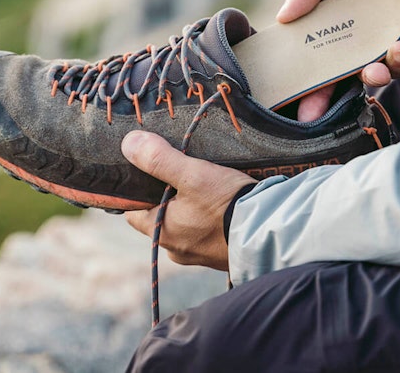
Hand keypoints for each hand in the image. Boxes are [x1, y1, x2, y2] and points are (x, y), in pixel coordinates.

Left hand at [122, 131, 256, 270]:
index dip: (137, 191)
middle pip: (160, 217)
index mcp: (161, 233)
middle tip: (183, 175)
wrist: (270, 231)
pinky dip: (211, 220)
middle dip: (168, 198)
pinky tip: (225, 205)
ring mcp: (199, 256)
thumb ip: (158, 158)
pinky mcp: (221, 255)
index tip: (149, 173)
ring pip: (185, 225)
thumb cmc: (227, 203)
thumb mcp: (192, 174)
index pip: (133, 212)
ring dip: (192, 210)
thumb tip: (128, 143)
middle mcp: (176, 250)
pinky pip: (207, 233)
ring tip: (208, 188)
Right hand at [278, 0, 399, 120]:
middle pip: (332, 70)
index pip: (309, 46)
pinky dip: (397, 62)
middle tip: (312, 114)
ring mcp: (379, 40)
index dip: (298, 69)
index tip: (286, 91)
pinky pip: (397, 67)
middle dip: (322, 95)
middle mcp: (352, 30)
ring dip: (368, 77)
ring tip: (373, 70)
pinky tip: (399, 45)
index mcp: (329, 11)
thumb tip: (283, 17)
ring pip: (366, 73)